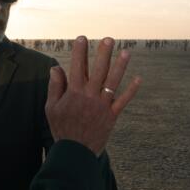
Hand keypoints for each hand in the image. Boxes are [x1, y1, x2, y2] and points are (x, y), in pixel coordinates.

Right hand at [46, 36, 141, 155]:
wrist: (75, 152)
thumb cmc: (61, 128)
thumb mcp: (51, 108)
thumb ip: (55, 87)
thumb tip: (56, 67)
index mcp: (74, 93)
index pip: (77, 67)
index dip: (80, 51)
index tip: (82, 38)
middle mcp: (89, 96)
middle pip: (98, 71)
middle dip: (103, 53)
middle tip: (109, 39)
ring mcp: (102, 106)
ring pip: (113, 82)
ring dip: (120, 66)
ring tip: (126, 52)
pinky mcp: (111, 116)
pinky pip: (123, 101)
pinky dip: (131, 90)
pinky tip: (138, 78)